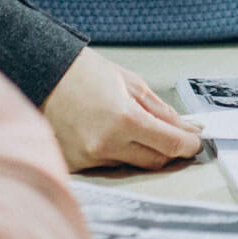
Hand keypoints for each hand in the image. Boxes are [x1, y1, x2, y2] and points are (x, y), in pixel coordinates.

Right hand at [42, 48, 203, 170]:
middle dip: (170, 149)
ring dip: (142, 150)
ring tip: (134, 127)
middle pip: (155, 160)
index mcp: (124, 120)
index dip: (189, 145)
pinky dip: (118, 152)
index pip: (170, 144)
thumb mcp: (131, 84)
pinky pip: (110, 165)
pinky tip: (112, 134)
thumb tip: (186, 128)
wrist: (40, 75)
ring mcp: (89, 158)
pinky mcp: (77, 165)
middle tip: (176, 135)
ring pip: (133, 164)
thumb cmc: (84, 73)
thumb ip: (161, 111)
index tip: (197, 141)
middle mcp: (106, 144)